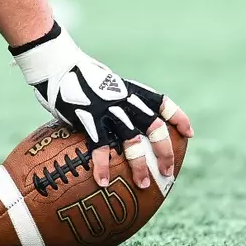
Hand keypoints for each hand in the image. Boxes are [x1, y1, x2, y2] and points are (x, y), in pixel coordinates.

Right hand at [12, 25, 192, 189]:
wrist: (56, 61)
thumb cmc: (75, 74)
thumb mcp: (102, 84)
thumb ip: (112, 100)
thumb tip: (113, 120)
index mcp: (129, 89)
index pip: (162, 103)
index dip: (178, 118)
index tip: (190, 134)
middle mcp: (124, 99)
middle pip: (154, 127)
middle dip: (165, 151)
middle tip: (168, 173)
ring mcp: (107, 108)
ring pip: (133, 140)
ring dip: (140, 165)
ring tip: (143, 185)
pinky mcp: (88, 116)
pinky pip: (100, 146)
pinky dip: (102, 165)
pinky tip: (103, 182)